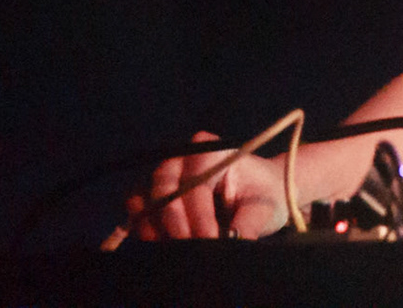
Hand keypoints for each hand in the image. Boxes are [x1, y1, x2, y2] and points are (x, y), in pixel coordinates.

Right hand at [124, 130, 289, 240]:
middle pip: (163, 186)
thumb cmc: (265, 195)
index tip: (211, 241)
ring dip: (152, 225)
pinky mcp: (156, 192)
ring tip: (170, 250)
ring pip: (144, 195)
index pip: (197, 185)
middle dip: (174, 222)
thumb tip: (230, 247)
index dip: (200, 217)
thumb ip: (245, 227)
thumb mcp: (264, 210)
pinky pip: (138, 207)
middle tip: (189, 249)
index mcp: (212, 151)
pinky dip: (143, 226)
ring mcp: (166, 173)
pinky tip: (157, 245)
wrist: (262, 193)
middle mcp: (183, 157)